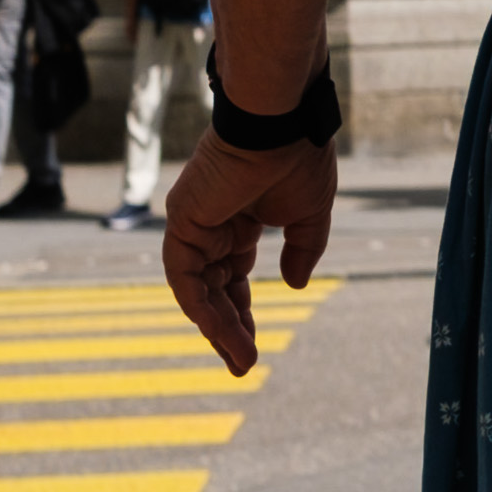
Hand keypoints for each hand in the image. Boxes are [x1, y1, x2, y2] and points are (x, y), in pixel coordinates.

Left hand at [163, 132, 337, 375]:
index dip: (243, 314)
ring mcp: (193, 224)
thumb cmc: (298, 159)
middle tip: (244, 365)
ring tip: (241, 360)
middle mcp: (211, 226)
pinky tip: (222, 333)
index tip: (255, 349)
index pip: (232, 278)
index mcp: (239, 222)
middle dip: (227, 330)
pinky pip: (186, 278)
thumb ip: (303, 251)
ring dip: (217, 328)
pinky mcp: (182, 223)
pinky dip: (201, 308)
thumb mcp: (309, 217)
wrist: (281, 126)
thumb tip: (294, 285)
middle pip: (212, 290)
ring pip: (197, 290)